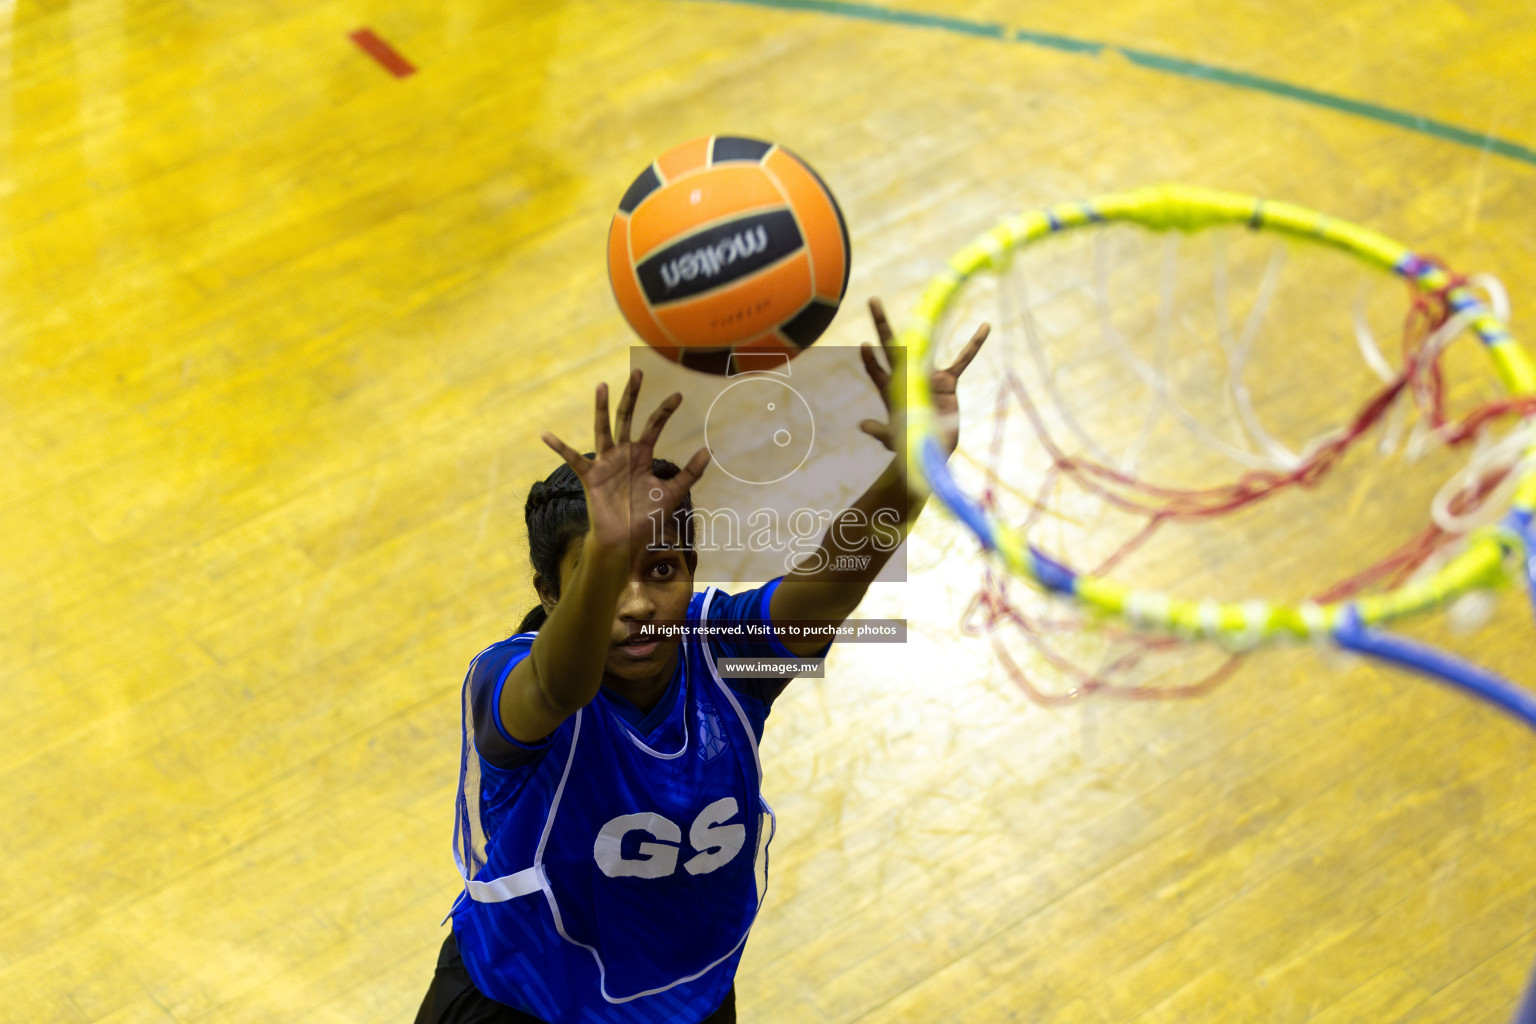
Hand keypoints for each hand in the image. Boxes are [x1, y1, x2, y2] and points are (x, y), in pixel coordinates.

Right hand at [540, 369, 708, 552]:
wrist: (626, 540)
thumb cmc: (646, 517)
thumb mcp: (672, 492)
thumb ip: (690, 472)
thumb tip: (709, 450)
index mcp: (641, 455)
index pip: (653, 425)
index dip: (665, 410)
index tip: (679, 396)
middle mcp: (622, 453)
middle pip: (627, 417)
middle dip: (632, 396)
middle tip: (639, 373)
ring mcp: (605, 462)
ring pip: (603, 428)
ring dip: (602, 408)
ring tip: (602, 386)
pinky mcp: (591, 476)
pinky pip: (572, 458)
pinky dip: (559, 447)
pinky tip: (545, 435)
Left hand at [858, 297, 987, 454]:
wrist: (932, 449)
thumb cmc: (909, 445)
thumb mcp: (894, 440)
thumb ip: (880, 432)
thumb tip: (862, 425)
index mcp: (890, 389)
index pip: (876, 370)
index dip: (870, 359)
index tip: (864, 345)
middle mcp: (906, 377)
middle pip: (891, 347)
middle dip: (881, 324)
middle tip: (872, 300)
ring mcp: (927, 376)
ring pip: (925, 345)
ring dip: (926, 324)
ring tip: (928, 302)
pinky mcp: (948, 381)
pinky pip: (963, 360)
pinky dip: (973, 345)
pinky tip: (984, 327)